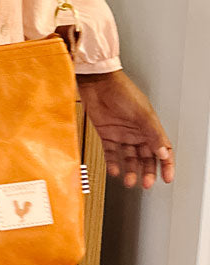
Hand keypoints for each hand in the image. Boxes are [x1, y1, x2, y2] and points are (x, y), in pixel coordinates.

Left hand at [76, 69, 174, 188]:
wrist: (97, 82)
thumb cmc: (121, 90)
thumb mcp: (142, 113)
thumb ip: (153, 134)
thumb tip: (164, 152)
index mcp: (149, 126)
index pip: (162, 149)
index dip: (166, 164)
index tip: (167, 178)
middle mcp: (136, 131)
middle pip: (146, 157)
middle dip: (148, 171)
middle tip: (146, 183)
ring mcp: (121, 133)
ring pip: (129, 158)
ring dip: (130, 170)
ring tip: (129, 181)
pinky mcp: (106, 133)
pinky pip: (111, 153)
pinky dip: (113, 163)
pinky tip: (114, 171)